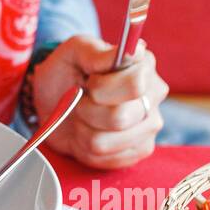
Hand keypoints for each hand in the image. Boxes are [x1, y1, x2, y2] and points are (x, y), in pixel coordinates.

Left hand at [31, 35, 167, 169]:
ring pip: (106, 142)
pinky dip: (86, 148)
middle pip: (120, 117)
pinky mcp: (139, 150)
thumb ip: (98, 51)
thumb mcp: (73, 52)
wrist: (55, 101)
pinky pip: (105, 159)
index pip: (135, 84)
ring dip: (83, 130)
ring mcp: (150, 126)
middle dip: (87, 110)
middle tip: (80, 100)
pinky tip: (87, 131)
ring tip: (82, 116)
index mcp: (143, 66)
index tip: (88, 80)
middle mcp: (154, 95)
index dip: (102, 87)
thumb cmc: (65, 73)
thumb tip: (134, 50)